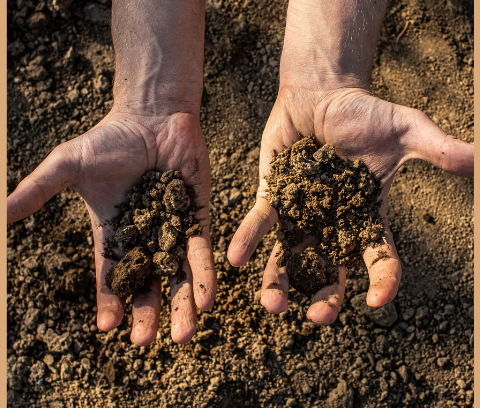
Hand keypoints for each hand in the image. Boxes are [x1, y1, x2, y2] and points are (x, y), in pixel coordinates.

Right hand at [7, 107, 215, 344]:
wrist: (152, 117)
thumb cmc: (110, 139)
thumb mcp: (68, 165)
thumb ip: (38, 190)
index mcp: (114, 233)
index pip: (111, 276)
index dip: (111, 301)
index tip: (109, 326)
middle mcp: (145, 238)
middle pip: (147, 284)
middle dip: (148, 313)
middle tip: (146, 342)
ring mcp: (173, 229)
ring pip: (178, 275)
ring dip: (181, 304)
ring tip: (183, 335)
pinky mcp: (197, 217)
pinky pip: (200, 250)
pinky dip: (204, 273)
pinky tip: (207, 299)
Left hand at [228, 84, 472, 323]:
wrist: (322, 93)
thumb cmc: (364, 112)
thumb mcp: (406, 129)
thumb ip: (437, 149)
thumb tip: (479, 161)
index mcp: (365, 215)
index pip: (379, 256)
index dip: (383, 279)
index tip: (379, 299)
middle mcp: (331, 222)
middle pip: (329, 269)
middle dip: (323, 295)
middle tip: (316, 316)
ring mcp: (300, 213)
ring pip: (290, 256)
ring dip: (279, 281)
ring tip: (271, 304)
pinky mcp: (273, 196)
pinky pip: (261, 222)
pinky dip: (249, 240)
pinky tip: (236, 259)